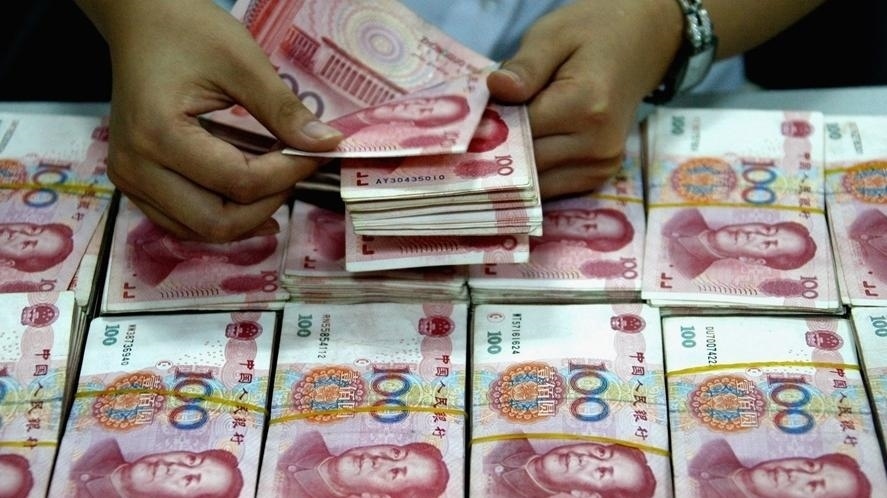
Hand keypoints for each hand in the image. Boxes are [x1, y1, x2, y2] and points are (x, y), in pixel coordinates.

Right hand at [76, 0, 342, 240]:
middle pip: (216, 222)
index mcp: (158, 133)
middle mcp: (135, 167)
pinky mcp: (134, 184)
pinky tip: (250, 201)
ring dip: (247, 218)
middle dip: (268, 204)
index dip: (288, 174)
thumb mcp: (243, 63)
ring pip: (199, 231)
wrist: (141, 20)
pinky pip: (182, 222)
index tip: (316, 152)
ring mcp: (130, 180)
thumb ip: (284, 110)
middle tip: (295, 172)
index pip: (238, 182)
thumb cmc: (188, 32)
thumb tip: (327, 145)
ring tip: (276, 185)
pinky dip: (221, 218)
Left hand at [487, 0, 682, 198]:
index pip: (518, 132)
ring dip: (513, 166)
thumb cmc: (591, 35)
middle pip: (525, 162)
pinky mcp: (600, 177)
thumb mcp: (554, 34)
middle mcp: (598, 144)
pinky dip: (531, 173)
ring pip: (535, 182)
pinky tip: (522, 151)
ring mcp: (602, 165)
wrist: (639, 44)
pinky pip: (550, 188)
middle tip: (477, 132)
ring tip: (501, 138)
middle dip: (497, 150)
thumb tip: (497, 88)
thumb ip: (525, 66)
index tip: (469, 121)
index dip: (488, 128)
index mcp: (586, 106)